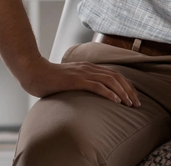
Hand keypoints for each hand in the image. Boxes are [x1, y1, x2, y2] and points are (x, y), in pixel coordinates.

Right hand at [20, 57, 140, 106]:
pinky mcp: (76, 80)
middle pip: (117, 77)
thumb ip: (80, 82)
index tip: (133, 97)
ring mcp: (83, 73)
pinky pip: (97, 86)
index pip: (114, 74)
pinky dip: (109, 93)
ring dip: (123, 92)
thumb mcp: (69, 79)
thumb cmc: (49, 79)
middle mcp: (89, 68)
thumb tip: (88, 93)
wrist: (33, 72)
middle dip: (129, 90)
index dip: (126, 85)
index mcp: (89, 67)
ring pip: (110, 80)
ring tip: (130, 103)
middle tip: (136, 103)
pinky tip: (116, 101)